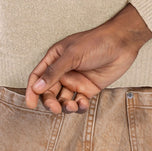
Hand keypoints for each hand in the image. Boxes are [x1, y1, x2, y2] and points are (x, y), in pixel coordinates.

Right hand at [25, 4, 151, 113]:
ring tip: (72, 105)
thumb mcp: (72, 55)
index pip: (38, 76)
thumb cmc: (96, 42)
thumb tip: (36, 87)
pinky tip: (82, 104)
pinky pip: (78, 102)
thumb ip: (54, 72)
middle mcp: (63, 70)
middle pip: (49, 91)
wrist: (121, 44)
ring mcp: (76, 80)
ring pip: (62, 99)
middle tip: (56, 109)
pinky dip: (78, 107)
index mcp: (55, 58)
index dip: (32, 90)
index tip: (30, 105)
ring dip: (64, 106)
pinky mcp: (88, 89)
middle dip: (50, 102)